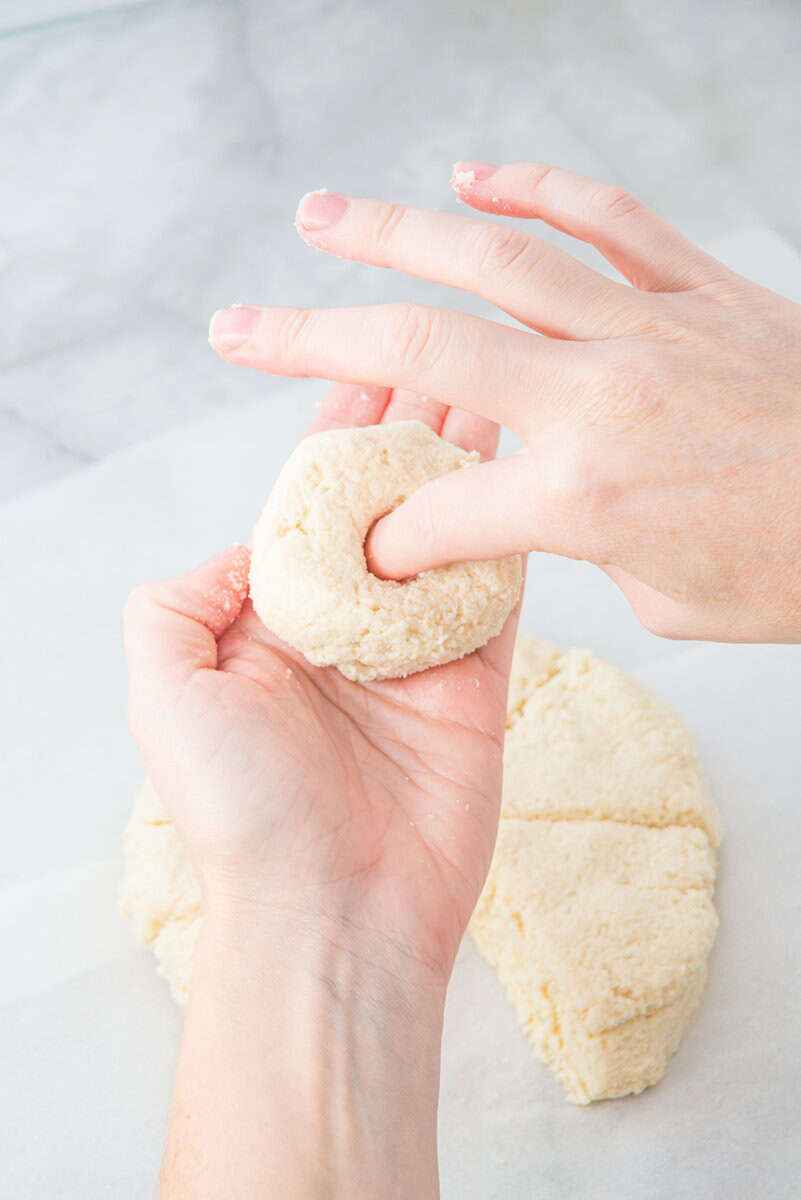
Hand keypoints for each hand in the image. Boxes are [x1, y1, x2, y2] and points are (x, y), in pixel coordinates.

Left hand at [123, 386, 518, 1197]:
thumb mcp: (164, 691)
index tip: (362, 371)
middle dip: (407, 435)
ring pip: (444, 539)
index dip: (332, 438)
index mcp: (270, 622)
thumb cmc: (239, 808)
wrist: (329, 910)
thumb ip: (178, 601)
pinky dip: (507, 540)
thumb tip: (243, 545)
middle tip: (443, 359)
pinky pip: (496, 600)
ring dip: (465, 471)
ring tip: (493, 396)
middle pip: (382, 507)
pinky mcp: (474, 687)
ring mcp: (413, 655)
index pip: (307, 505)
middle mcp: (343, 628)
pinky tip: (521, 479)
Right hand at [209, 161, 800, 641]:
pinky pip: (607, 218)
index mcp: (583, 496)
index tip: (371, 548)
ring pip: (495, 259)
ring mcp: (646, 329)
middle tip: (240, 325)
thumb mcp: (668, 599)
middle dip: (313, 340)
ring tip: (323, 219)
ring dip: (394, 233)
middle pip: (422, 353)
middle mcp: (598, 398)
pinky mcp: (700, 290)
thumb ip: (583, 546)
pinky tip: (479, 172)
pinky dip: (538, 187)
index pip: (440, 509)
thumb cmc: (796, 570)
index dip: (388, 535)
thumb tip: (548, 511)